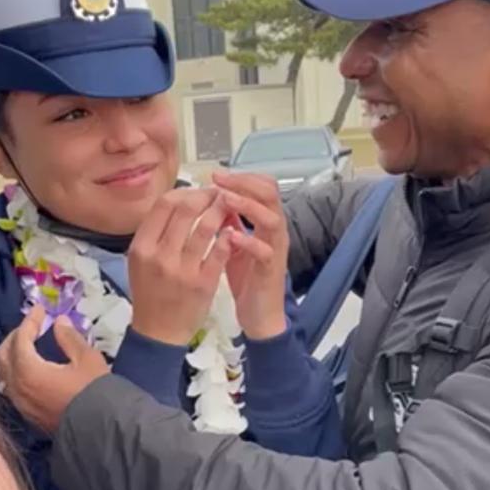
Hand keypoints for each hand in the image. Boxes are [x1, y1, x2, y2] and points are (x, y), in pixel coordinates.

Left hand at [0, 306, 109, 433]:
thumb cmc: (94, 392)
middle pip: (3, 354)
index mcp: (29, 370)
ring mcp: (19, 403)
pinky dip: (16, 372)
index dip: (30, 321)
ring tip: (29, 346)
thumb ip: (69, 338)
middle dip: (15, 337)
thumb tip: (59, 322)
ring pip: (3, 373)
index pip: (20, 338)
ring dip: (12, 355)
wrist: (100, 431)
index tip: (40, 309)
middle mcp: (17, 387)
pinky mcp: (26, 414)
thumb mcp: (87, 359)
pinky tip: (31, 369)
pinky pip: (11, 388)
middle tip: (32, 327)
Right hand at [127, 188, 233, 345]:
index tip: (196, 192)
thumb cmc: (151, 293)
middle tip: (217, 194)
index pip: (164, 204)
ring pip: (206, 226)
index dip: (184, 192)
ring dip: (220, 211)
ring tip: (228, 207)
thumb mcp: (140, 260)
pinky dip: (228, 236)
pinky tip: (230, 232)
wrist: (159, 332)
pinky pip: (220, 251)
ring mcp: (183, 270)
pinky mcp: (204, 283)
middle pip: (186, 209)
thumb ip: (154, 232)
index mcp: (142, 247)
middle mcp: (160, 256)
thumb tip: (177, 200)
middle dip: (206, 196)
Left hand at [211, 169, 289, 340]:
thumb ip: (229, 223)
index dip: (242, 177)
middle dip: (243, 183)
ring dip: (247, 206)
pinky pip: (264, 251)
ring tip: (225, 199)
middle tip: (219, 179)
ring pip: (271, 218)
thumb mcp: (235, 244)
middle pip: (270, 194)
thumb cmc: (248, 279)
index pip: (263, 186)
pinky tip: (230, 236)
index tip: (217, 174)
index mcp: (267, 222)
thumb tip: (213, 200)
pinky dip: (248, 241)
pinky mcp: (271, 270)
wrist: (260, 315)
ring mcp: (275, 249)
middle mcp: (275, 231)